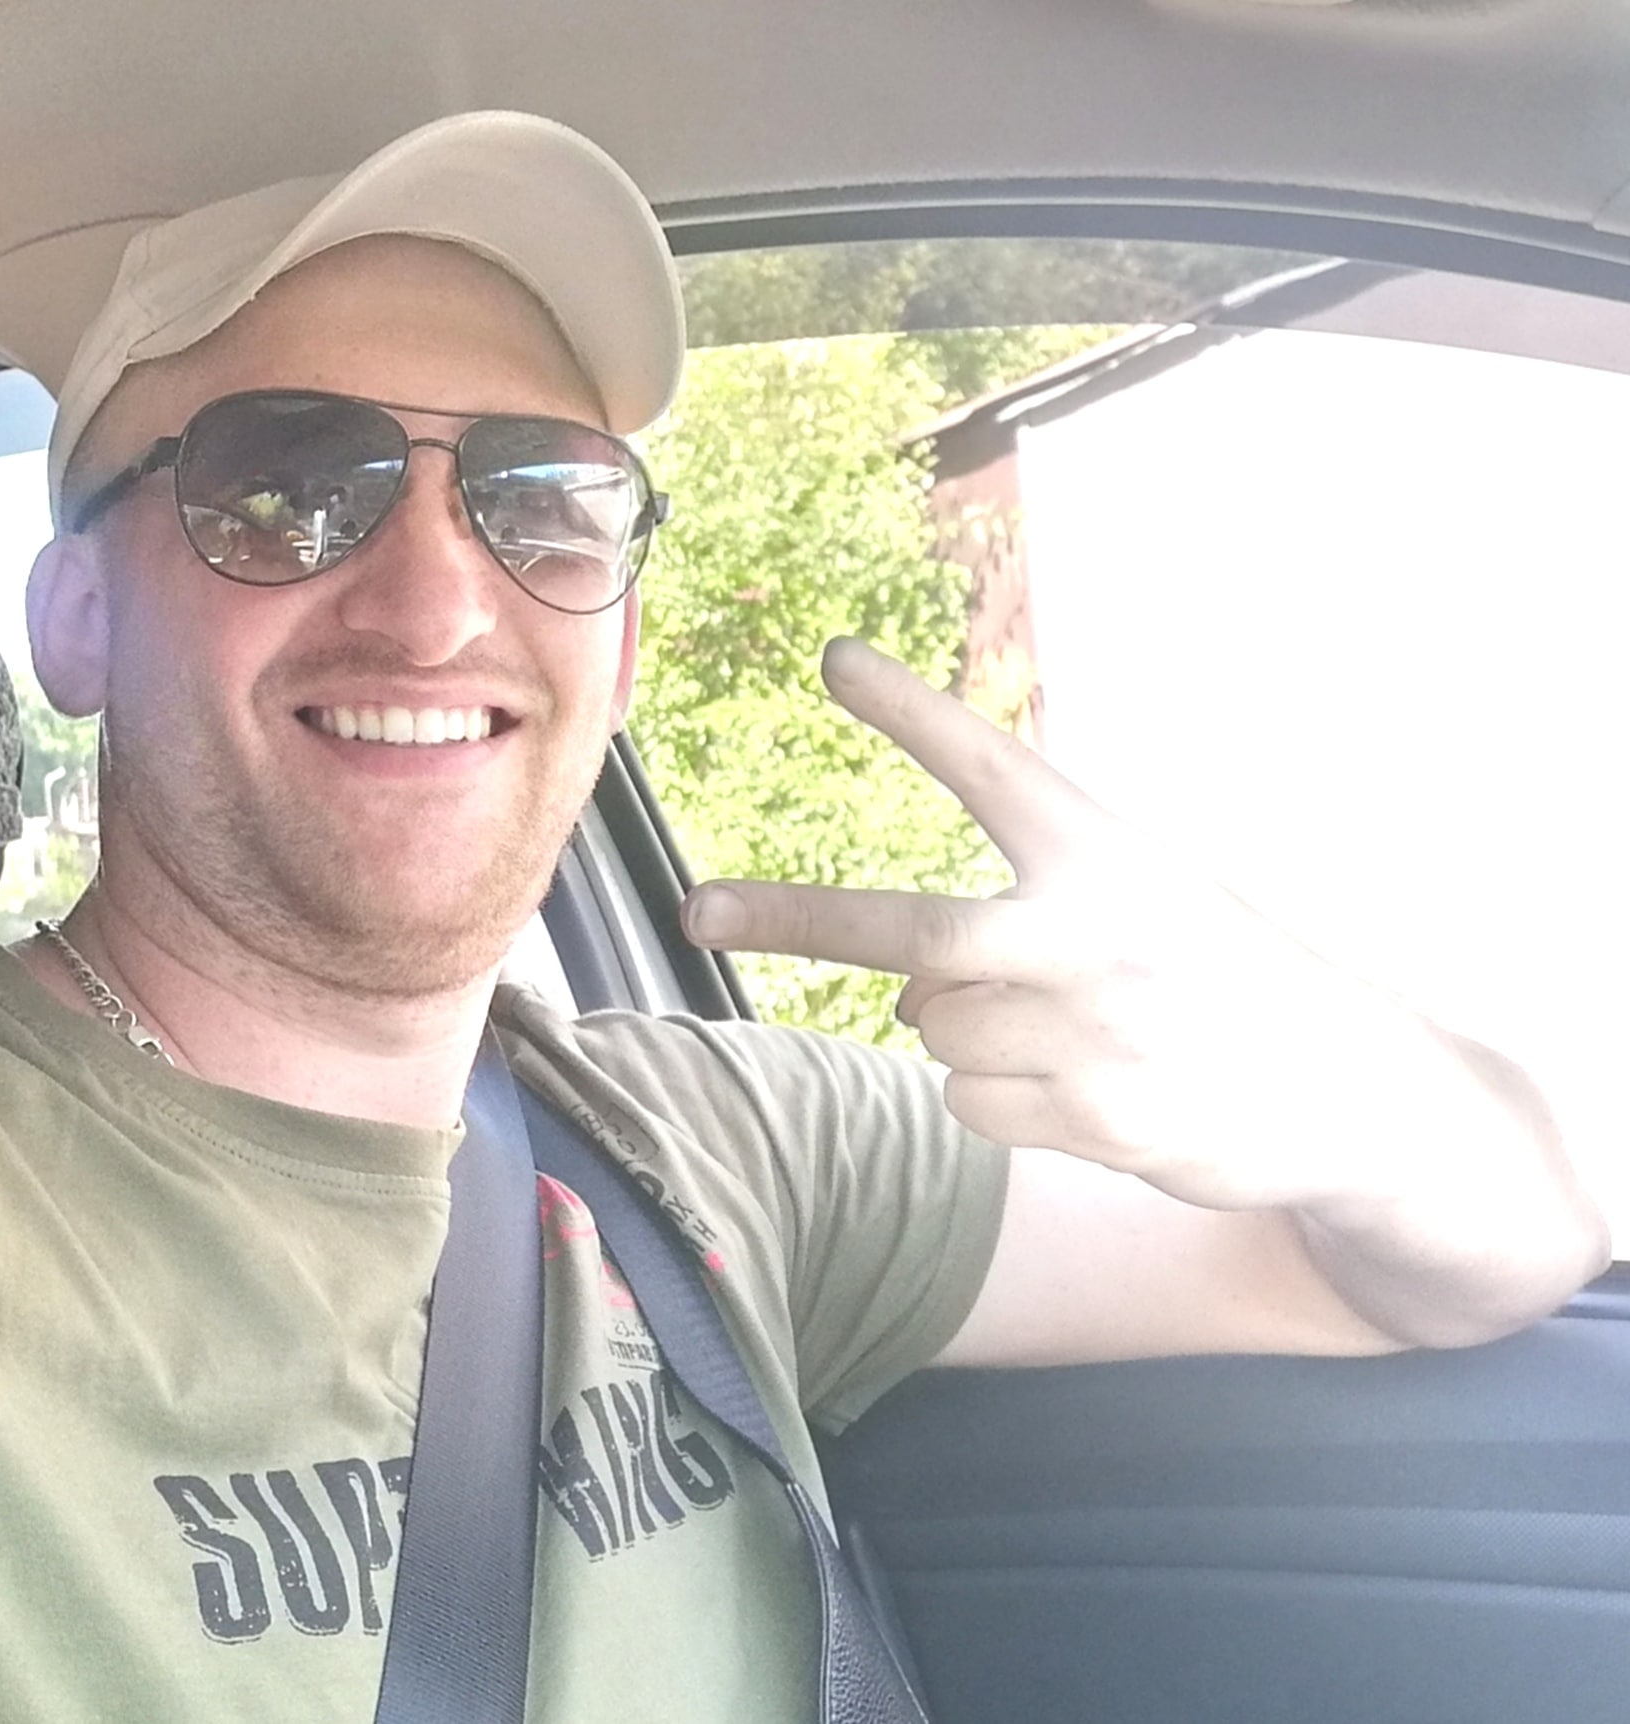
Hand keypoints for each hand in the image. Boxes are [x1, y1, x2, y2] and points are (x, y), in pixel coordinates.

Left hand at [679, 637, 1462, 1215]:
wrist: (1357, 1093)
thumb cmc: (1226, 975)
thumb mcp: (1158, 896)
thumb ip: (1032, 918)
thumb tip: (910, 999)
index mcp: (1112, 855)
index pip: (994, 769)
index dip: (912, 713)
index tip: (835, 659)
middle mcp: (1096, 936)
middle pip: (913, 934)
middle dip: (795, 919)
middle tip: (700, 910)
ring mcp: (1096, 1033)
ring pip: (937, 1030)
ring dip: (964, 1031)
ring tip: (1069, 1028)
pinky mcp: (1097, 1118)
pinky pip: (970, 1103)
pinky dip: (996, 1097)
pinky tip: (1085, 1086)